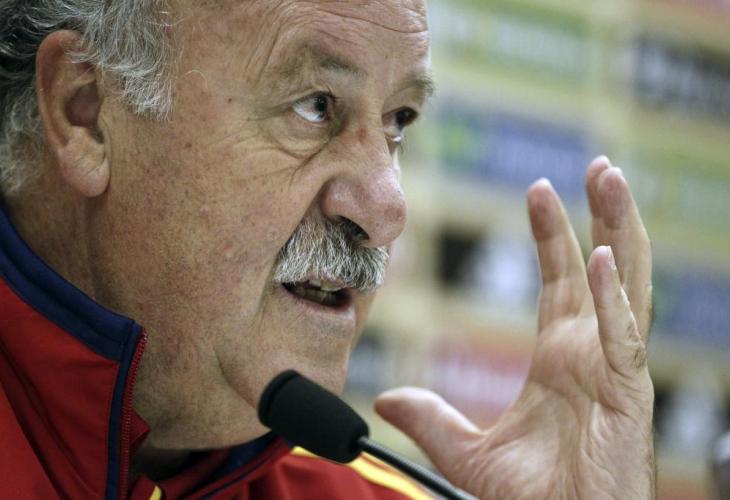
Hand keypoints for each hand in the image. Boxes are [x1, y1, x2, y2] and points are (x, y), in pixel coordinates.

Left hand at [375, 157, 654, 498]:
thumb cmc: (535, 496)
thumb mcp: (467, 452)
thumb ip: (430, 419)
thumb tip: (384, 398)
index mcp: (562, 354)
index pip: (560, 277)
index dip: (553, 232)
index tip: (538, 190)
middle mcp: (593, 350)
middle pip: (602, 265)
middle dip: (601, 212)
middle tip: (595, 166)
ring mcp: (614, 367)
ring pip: (625, 284)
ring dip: (621, 230)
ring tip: (611, 178)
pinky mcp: (628, 394)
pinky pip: (622, 336)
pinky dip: (610, 297)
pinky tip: (600, 257)